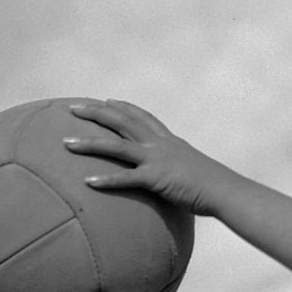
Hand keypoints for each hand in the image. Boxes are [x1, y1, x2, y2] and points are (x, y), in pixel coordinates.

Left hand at [65, 99, 238, 214]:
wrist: (226, 190)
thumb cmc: (214, 186)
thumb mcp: (194, 171)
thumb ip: (180, 170)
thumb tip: (176, 179)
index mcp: (170, 142)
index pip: (143, 117)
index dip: (123, 108)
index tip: (107, 100)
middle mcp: (160, 145)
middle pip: (122, 123)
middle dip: (96, 113)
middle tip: (73, 108)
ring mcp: (157, 160)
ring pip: (117, 146)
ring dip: (89, 143)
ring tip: (65, 143)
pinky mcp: (157, 178)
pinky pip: (126, 178)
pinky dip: (106, 180)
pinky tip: (87, 182)